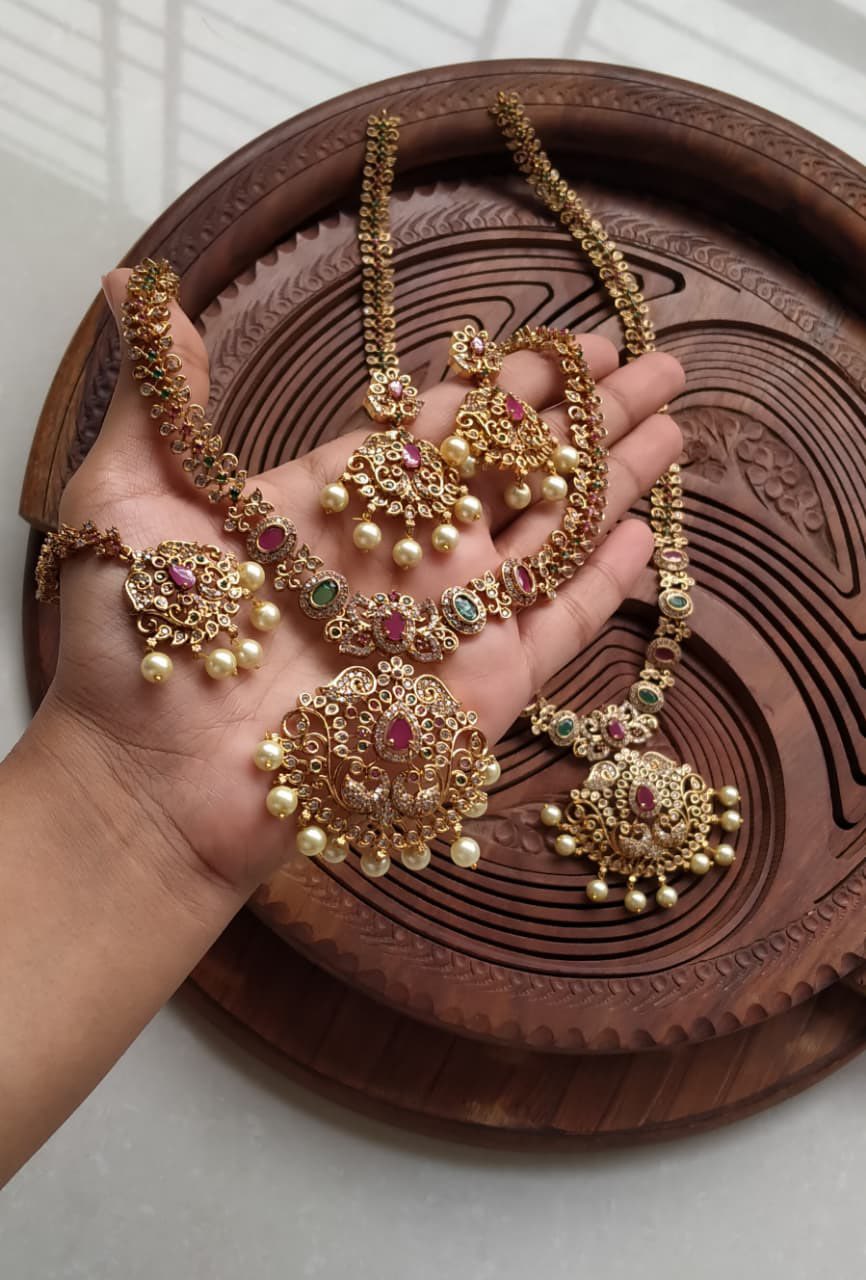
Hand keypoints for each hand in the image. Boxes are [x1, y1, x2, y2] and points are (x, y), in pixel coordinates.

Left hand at [48, 269, 683, 894]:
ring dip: (615, 482)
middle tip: (657, 362)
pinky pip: (554, 626)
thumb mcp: (131, 500)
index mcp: (344, 498)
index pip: (449, 420)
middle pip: (521, 466)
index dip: (512, 378)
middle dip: (591, 415)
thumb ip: (160, 398)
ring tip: (675, 427)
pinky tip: (644, 536)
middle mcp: (408, 552)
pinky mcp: (478, 689)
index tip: (568, 339)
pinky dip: (601, 584)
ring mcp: (448, 620)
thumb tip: (131, 283)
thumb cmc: (134, 649)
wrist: (154, 784)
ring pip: (553, 536)